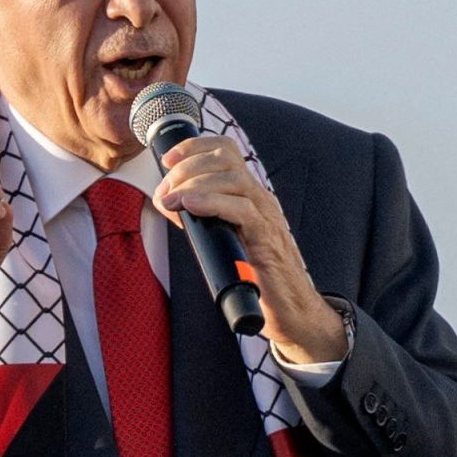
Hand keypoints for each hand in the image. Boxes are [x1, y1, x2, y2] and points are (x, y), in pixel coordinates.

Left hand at [153, 136, 346, 363]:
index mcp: (249, 195)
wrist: (290, 309)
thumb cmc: (257, 277)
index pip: (225, 151)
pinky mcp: (267, 239)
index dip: (194, 147)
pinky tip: (190, 207)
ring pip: (233, 178)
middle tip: (165, 190)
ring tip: (171, 200)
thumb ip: (200, 218)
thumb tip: (169, 202)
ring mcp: (266, 217)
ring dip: (194, 184)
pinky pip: (242, 209)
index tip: (167, 160)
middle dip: (187, 166)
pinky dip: (212, 202)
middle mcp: (259, 199)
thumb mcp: (222, 239)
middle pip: (226, 158)